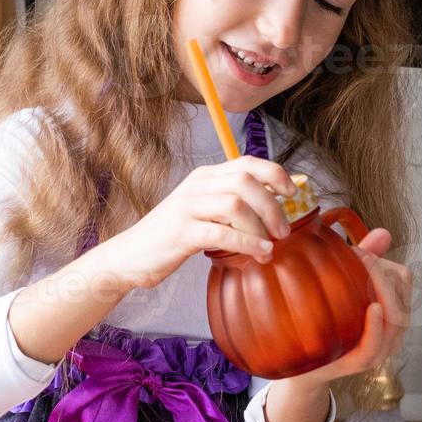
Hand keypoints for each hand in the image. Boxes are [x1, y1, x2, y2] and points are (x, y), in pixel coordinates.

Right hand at [96, 156, 297, 290]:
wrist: (129, 258)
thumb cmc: (171, 238)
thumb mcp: (201, 212)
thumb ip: (229, 205)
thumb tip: (272, 206)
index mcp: (204, 177)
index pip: (246, 163)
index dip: (275, 173)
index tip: (293, 192)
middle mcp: (196, 186)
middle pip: (245, 181)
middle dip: (272, 205)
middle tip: (283, 230)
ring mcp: (186, 207)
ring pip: (236, 204)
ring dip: (261, 227)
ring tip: (270, 247)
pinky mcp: (180, 232)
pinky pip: (221, 232)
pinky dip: (246, 242)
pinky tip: (259, 252)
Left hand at [289, 227, 411, 388]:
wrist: (303, 359)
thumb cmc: (326, 320)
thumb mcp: (344, 284)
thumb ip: (366, 259)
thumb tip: (384, 233)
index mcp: (391, 309)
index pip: (404, 278)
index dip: (386, 264)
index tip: (362, 255)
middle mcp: (392, 331)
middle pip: (402, 295)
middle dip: (382, 276)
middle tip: (356, 261)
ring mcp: (380, 348)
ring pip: (397, 318)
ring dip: (381, 293)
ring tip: (359, 277)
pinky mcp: (362, 362)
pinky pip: (377, 344)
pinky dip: (378, 326)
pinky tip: (371, 308)